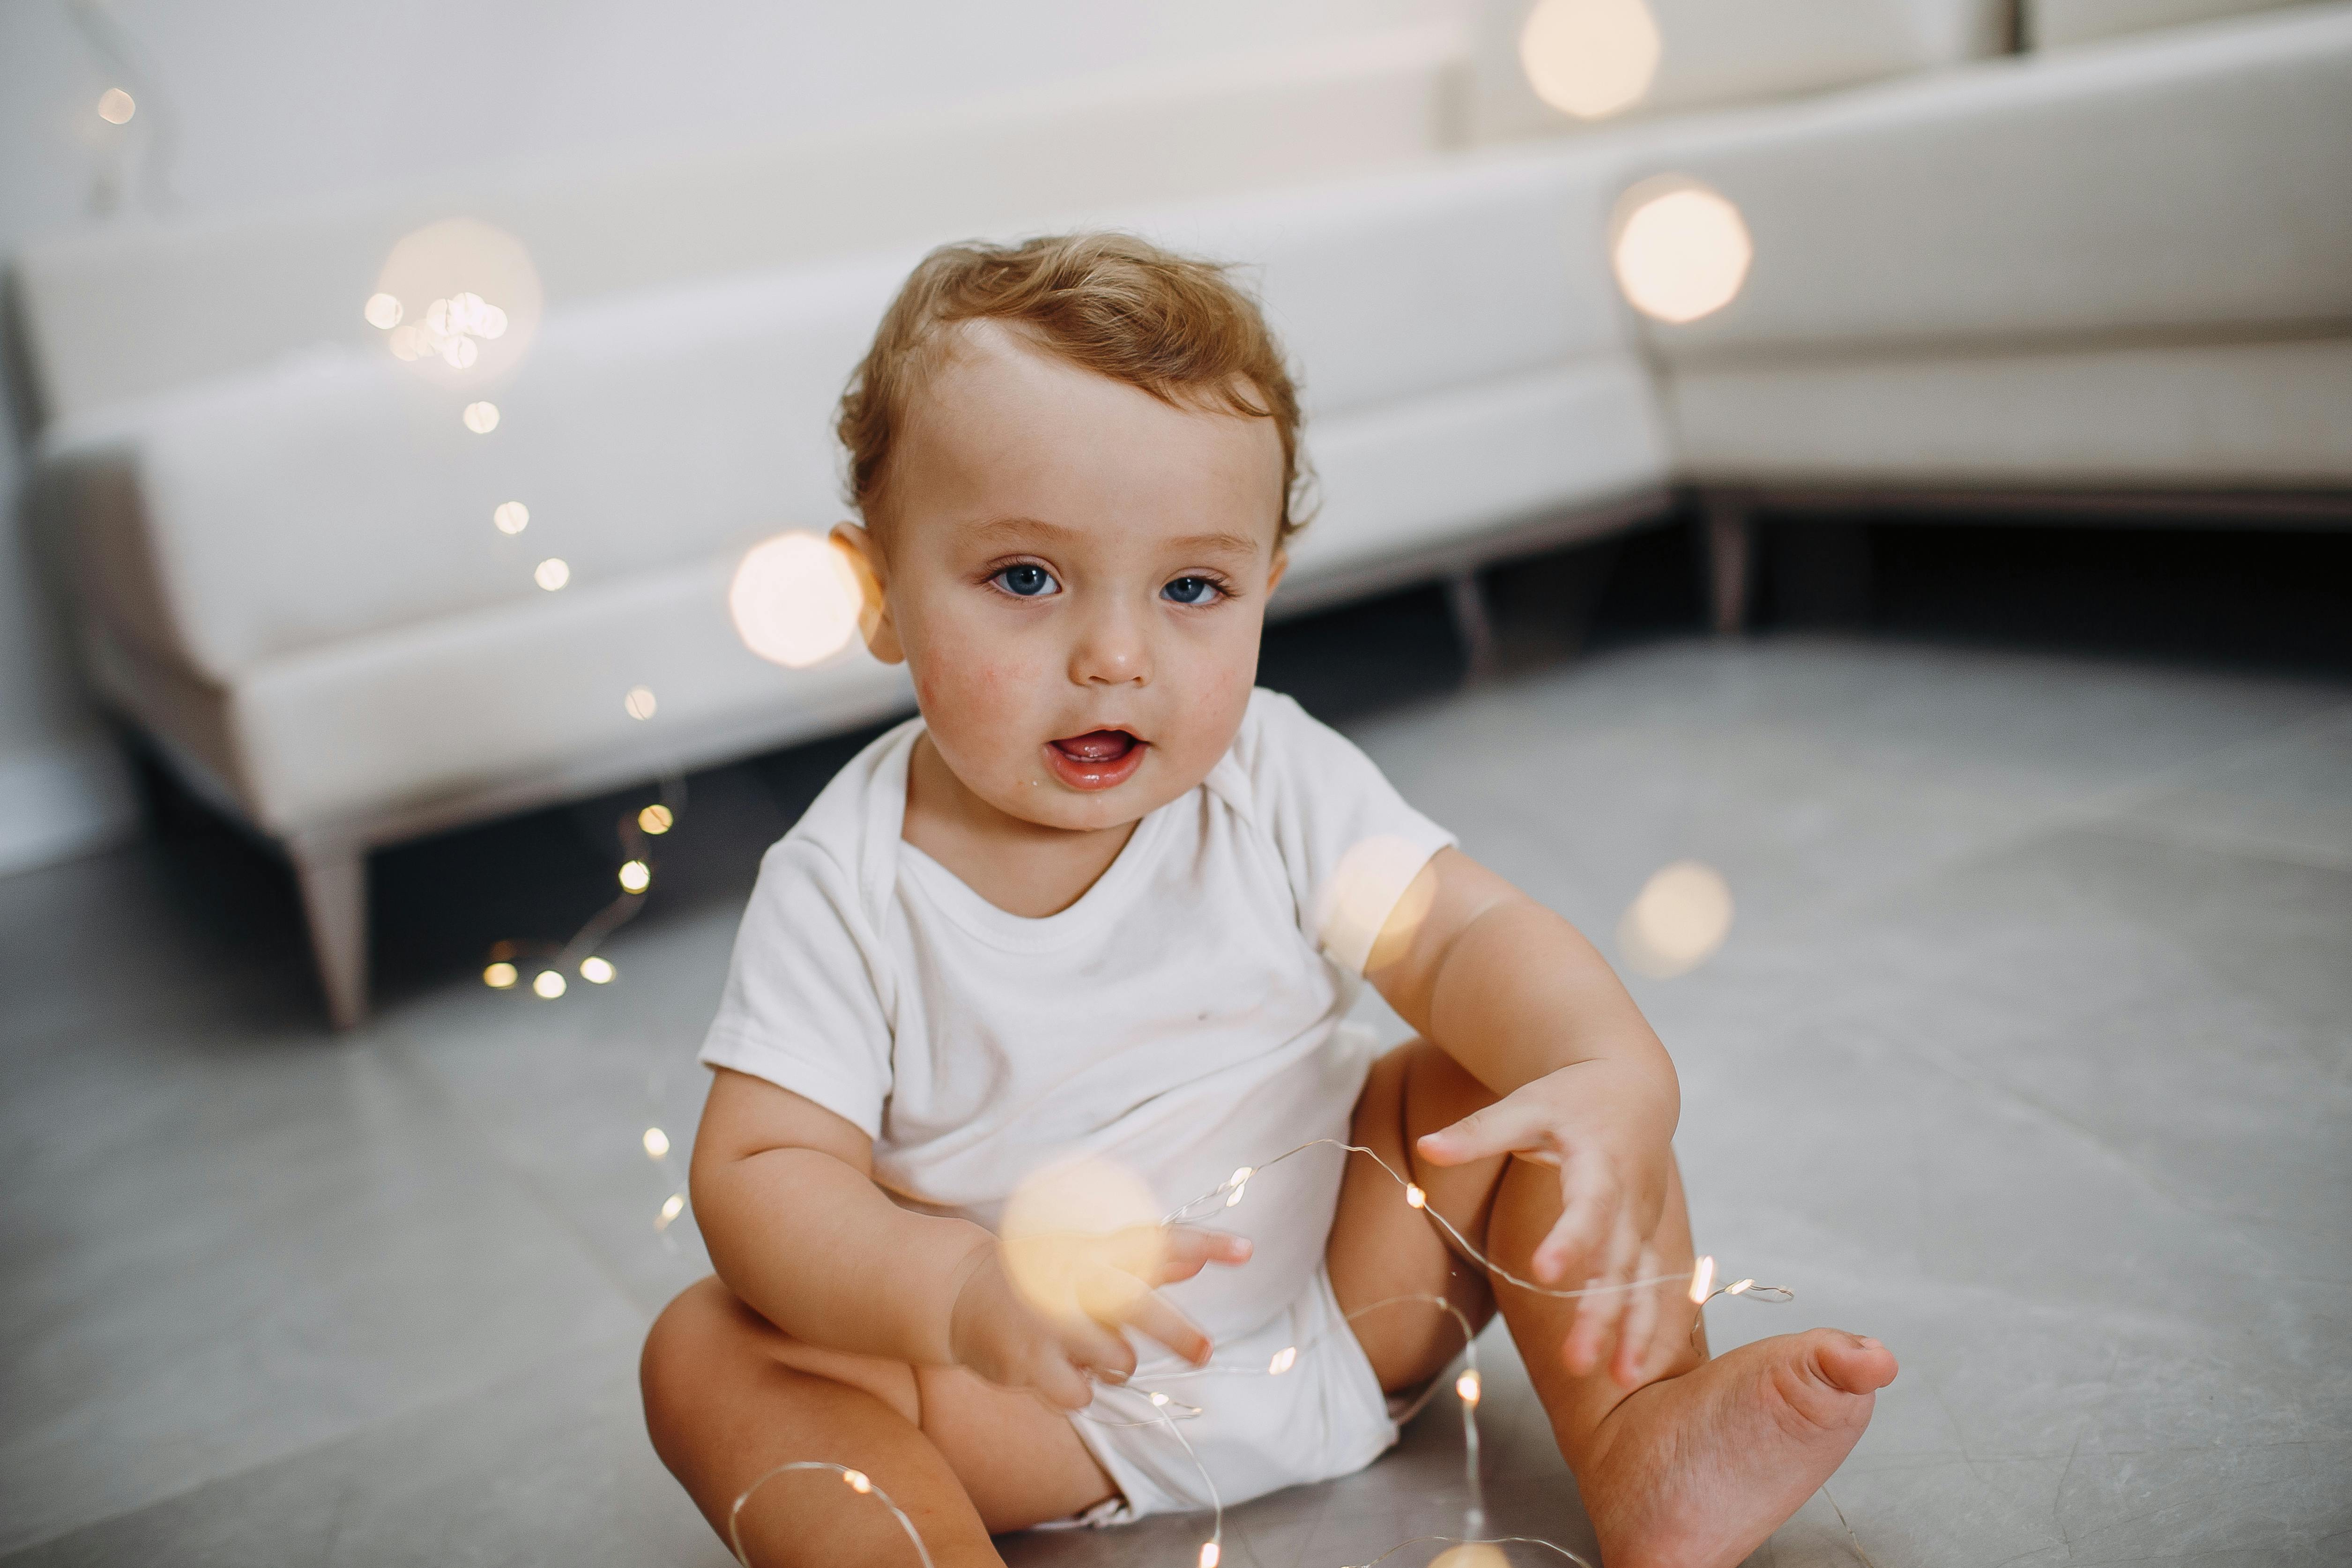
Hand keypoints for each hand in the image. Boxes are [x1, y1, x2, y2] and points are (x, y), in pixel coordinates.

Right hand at [946, 1225, 1250, 1409]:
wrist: (960, 1295)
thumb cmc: (1038, 1277)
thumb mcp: (1087, 1260)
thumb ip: (1141, 1264)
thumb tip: (1195, 1263)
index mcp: (1090, 1248)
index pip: (1154, 1242)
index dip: (1202, 1245)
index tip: (1246, 1250)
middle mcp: (1070, 1279)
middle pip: (1137, 1306)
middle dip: (1178, 1332)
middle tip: (1205, 1351)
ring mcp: (1047, 1321)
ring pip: (1116, 1360)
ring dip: (1113, 1364)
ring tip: (1087, 1351)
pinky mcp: (1028, 1361)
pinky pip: (1081, 1395)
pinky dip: (1078, 1390)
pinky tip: (1057, 1370)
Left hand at [1416, 1073, 1669, 1387]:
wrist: (1635, 1088)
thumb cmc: (1572, 1099)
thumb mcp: (1526, 1105)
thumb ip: (1479, 1132)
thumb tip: (1426, 1148)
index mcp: (1600, 1164)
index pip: (1588, 1206)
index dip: (1570, 1239)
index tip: (1544, 1272)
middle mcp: (1631, 1200)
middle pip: (1618, 1262)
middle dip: (1601, 1313)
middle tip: (1577, 1362)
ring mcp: (1645, 1224)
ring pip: (1644, 1284)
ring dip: (1635, 1332)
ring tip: (1621, 1380)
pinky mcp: (1650, 1240)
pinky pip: (1656, 1290)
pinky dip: (1650, 1329)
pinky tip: (1633, 1370)